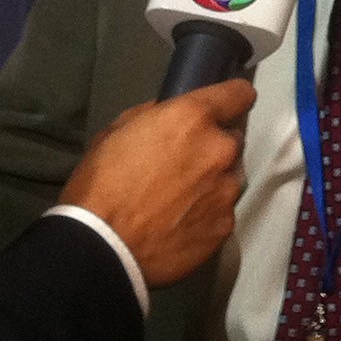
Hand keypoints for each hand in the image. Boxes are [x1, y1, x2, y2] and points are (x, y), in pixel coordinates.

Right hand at [59, 81, 255, 287]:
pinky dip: (207, 214)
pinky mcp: (226, 225)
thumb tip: (169, 114)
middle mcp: (220, 150)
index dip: (232, 98)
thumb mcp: (117, 132)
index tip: (225, 107)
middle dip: (212, 148)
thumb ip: (154, 116)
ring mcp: (227, 190)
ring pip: (228, 178)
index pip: (239, 94)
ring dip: (211, 183)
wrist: (103, 246)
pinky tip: (180, 224)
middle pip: (231, 140)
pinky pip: (222, 211)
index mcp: (193, 118)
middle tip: (183, 165)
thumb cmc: (102, 184)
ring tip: (178, 200)